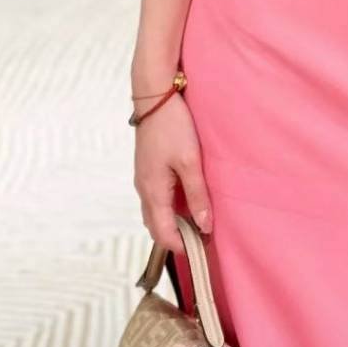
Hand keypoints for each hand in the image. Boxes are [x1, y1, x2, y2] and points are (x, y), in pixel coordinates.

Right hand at [133, 92, 212, 253]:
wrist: (155, 97)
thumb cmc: (172, 126)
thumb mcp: (190, 161)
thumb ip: (197, 195)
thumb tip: (204, 226)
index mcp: (153, 192)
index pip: (163, 234)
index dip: (182, 246)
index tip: (203, 249)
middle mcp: (144, 189)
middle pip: (157, 227)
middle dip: (177, 238)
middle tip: (202, 238)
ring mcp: (143, 179)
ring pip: (155, 213)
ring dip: (173, 222)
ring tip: (197, 221)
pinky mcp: (147, 169)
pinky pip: (155, 198)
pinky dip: (169, 207)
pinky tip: (186, 199)